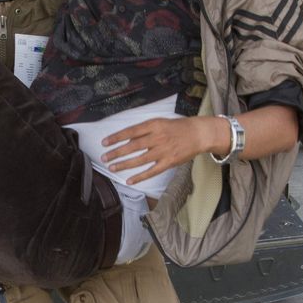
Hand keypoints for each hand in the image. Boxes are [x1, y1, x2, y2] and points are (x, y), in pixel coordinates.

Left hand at [101, 116, 223, 185]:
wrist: (198, 134)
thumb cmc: (177, 127)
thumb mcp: (160, 122)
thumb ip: (145, 130)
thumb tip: (127, 139)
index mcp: (154, 125)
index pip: (131, 131)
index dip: (116, 137)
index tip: (104, 142)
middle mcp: (157, 138)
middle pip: (132, 146)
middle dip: (116, 152)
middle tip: (104, 157)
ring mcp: (163, 151)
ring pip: (139, 160)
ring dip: (124, 164)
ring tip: (112, 167)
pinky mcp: (169, 162)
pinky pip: (151, 171)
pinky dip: (139, 177)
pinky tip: (129, 180)